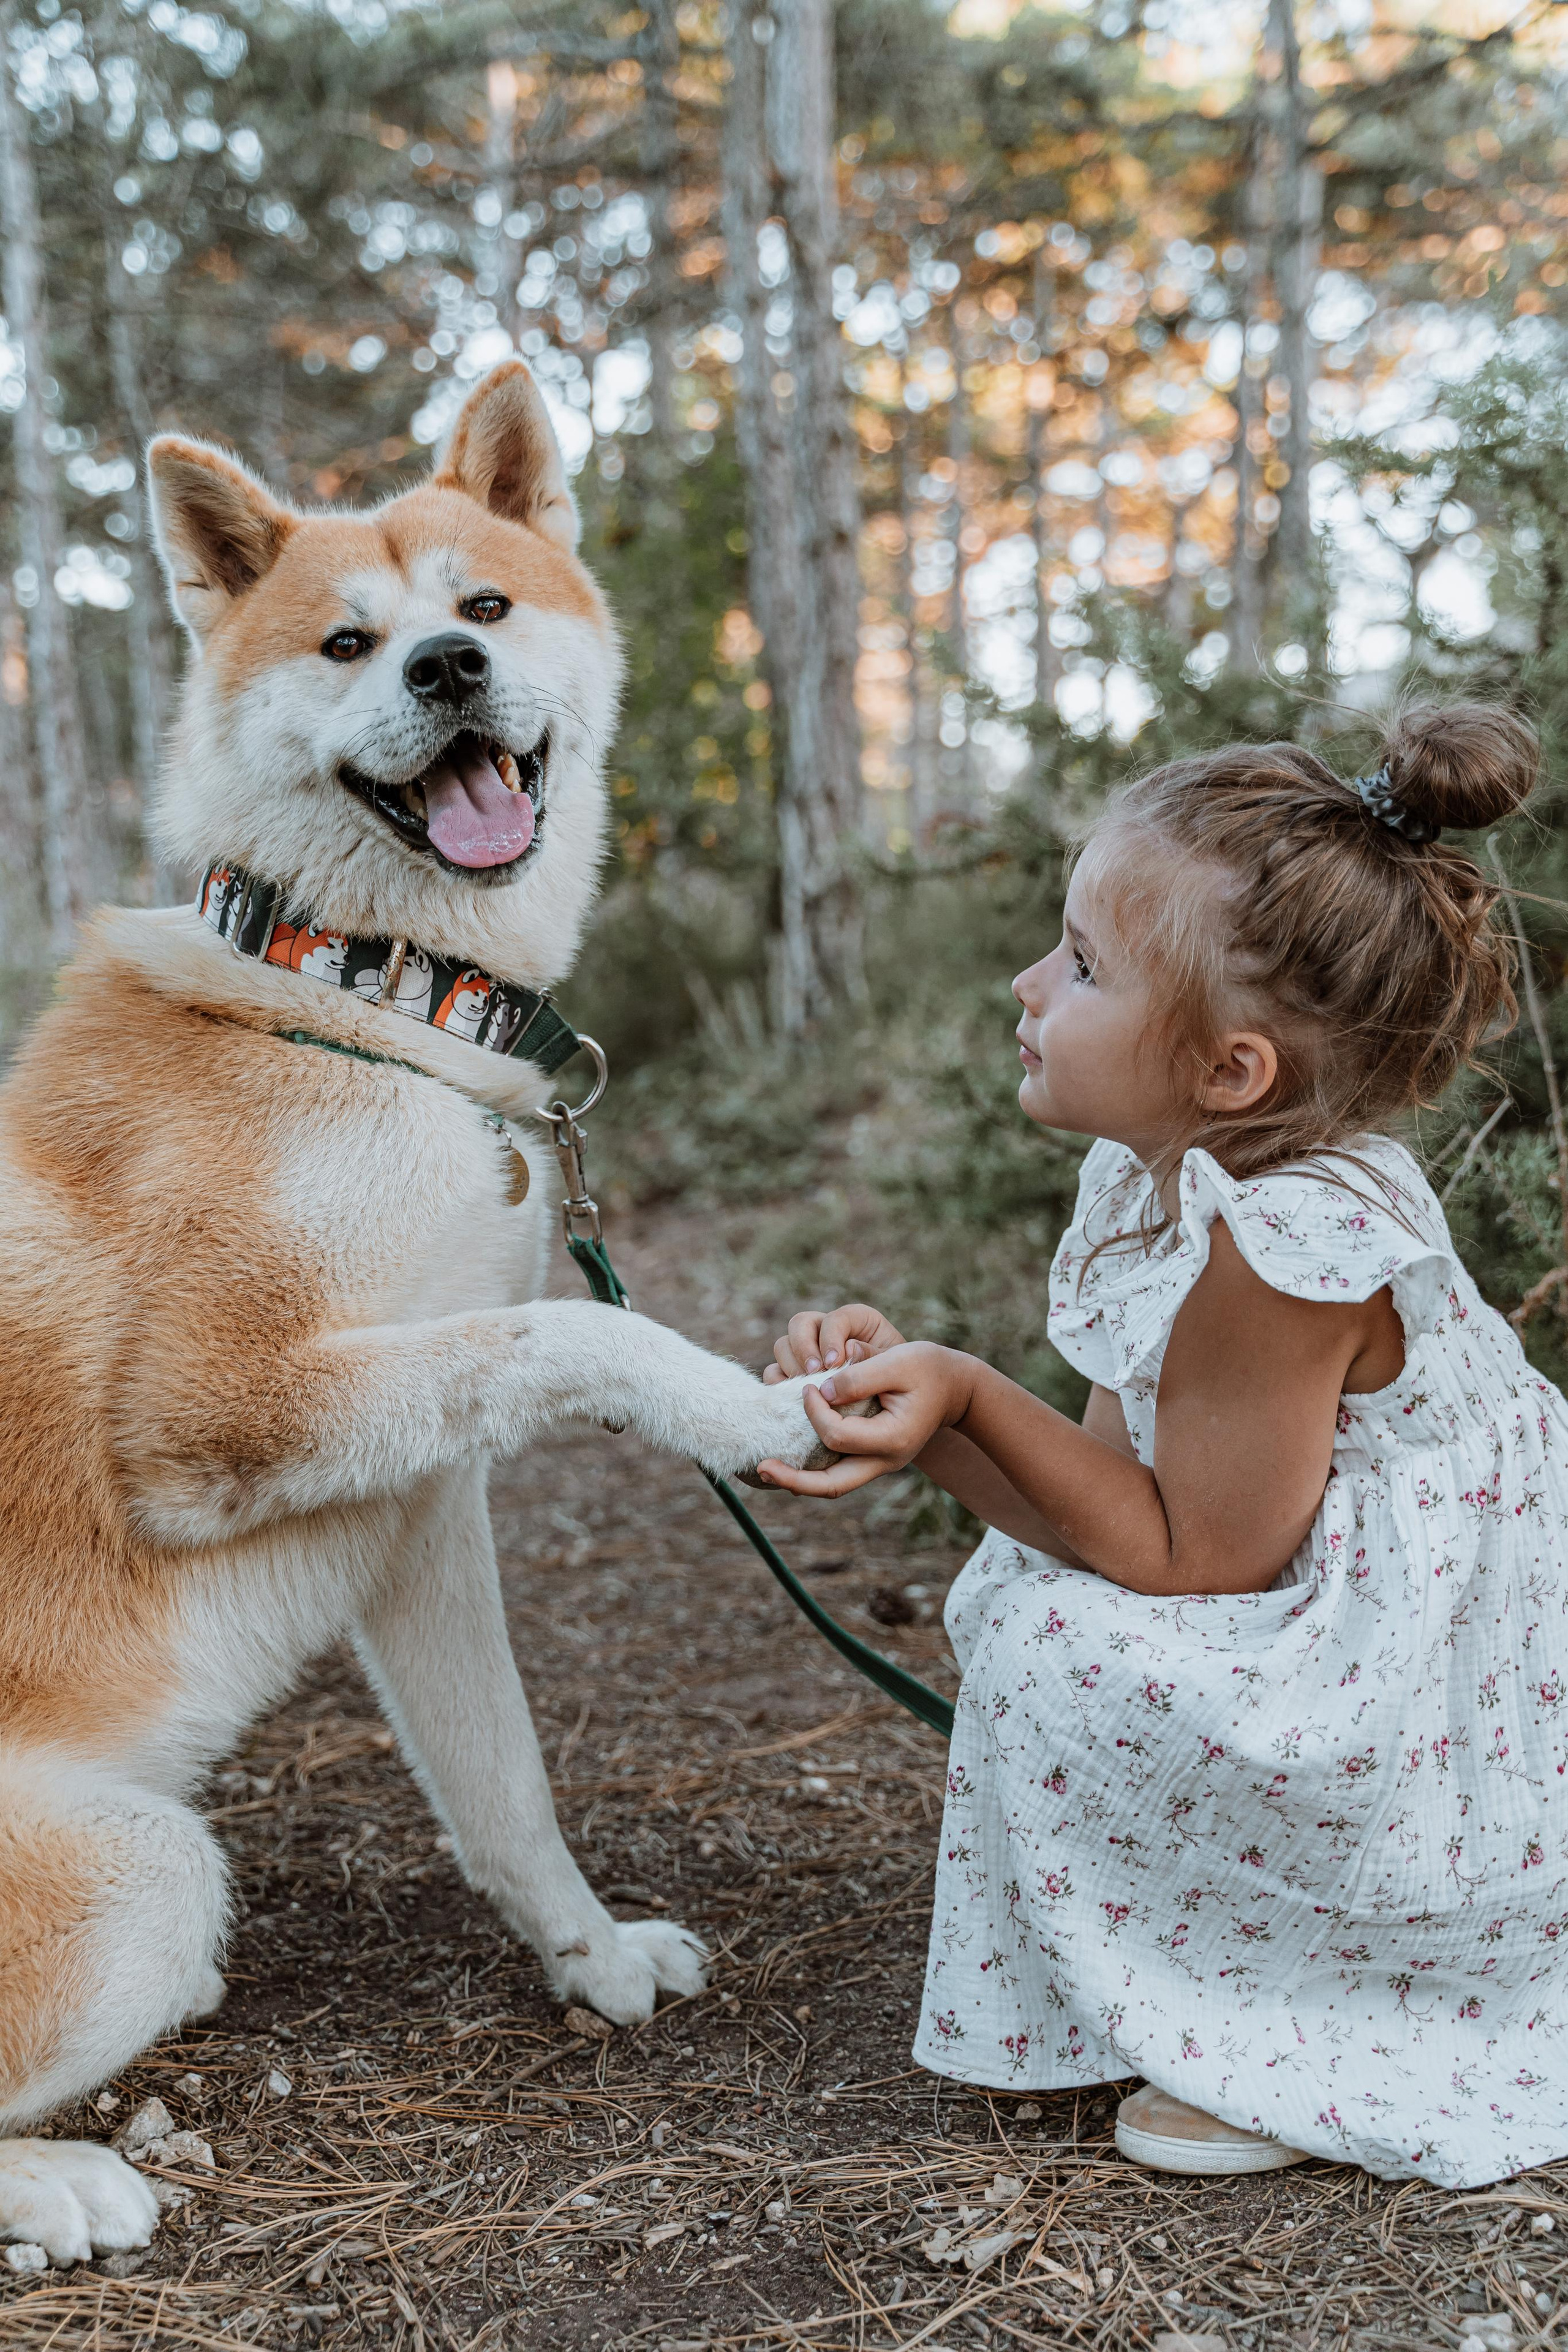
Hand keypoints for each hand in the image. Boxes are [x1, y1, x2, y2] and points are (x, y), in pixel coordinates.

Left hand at [755, 1343, 974, 1495]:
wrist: (954, 1386)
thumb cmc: (927, 1368)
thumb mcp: (896, 1361)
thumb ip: (858, 1376)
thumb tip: (820, 1389)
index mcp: (892, 1439)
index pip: (836, 1435)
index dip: (814, 1411)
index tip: (808, 1386)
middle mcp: (885, 1460)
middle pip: (832, 1485)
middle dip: (794, 1479)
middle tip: (761, 1467)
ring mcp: (879, 1464)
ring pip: (832, 1485)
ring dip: (799, 1480)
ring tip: (766, 1469)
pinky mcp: (872, 1457)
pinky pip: (836, 1472)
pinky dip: (812, 1469)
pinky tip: (789, 1457)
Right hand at [762, 1302, 905, 1385]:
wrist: (900, 1408)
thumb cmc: (903, 1384)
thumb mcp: (897, 1367)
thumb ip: (873, 1359)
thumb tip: (848, 1353)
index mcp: (856, 1321)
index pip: (835, 1318)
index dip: (831, 1337)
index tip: (835, 1363)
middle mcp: (828, 1332)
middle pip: (799, 1324)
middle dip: (804, 1349)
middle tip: (815, 1374)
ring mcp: (809, 1353)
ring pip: (782, 1346)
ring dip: (791, 1366)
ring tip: (807, 1388)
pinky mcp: (797, 1376)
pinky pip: (775, 1374)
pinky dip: (779, 1385)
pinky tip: (795, 1399)